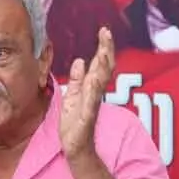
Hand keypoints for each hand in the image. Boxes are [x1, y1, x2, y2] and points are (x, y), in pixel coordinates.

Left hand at [59, 27, 114, 160]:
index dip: (103, 47)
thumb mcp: (72, 97)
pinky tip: (92, 78)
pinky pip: (90, 102)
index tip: (104, 30)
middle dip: (106, 51)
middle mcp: (94, 94)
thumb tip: (79, 60)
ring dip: (102, 66)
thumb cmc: (74, 123)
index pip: (100, 64)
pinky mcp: (86, 117)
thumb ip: (77, 80)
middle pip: (104, 69)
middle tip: (106, 33)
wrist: (76, 148)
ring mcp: (92, 105)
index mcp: (91, 89)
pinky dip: (92, 90)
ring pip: (100, 82)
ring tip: (103, 50)